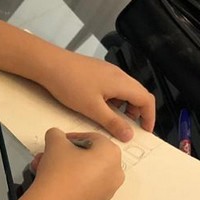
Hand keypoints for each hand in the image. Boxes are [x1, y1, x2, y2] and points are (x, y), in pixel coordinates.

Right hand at [29, 128, 123, 199]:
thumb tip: (56, 136)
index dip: (72, 137)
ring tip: (43, 168)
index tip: (57, 141)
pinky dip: (70, 181)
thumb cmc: (59, 172)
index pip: (92, 138)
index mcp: (112, 154)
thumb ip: (56, 134)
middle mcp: (115, 173)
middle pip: (88, 156)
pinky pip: (84, 187)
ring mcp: (107, 191)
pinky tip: (50, 182)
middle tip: (49, 155)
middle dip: (65, 154)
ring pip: (84, 172)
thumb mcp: (54, 143)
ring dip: (64, 167)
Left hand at [41, 52, 155, 141]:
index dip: (149, 116)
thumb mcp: (92, 108)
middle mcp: (119, 75)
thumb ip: (112, 122)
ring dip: (124, 106)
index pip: (147, 99)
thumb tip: (129, 135)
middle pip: (138, 94)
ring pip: (125, 91)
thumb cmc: (70, 84)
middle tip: (128, 129)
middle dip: (137, 113)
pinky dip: (114, 100)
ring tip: (112, 120)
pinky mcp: (98, 71)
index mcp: (122, 83)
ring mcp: (108, 71)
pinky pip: (114, 87)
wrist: (49, 64)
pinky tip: (100, 108)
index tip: (145, 131)